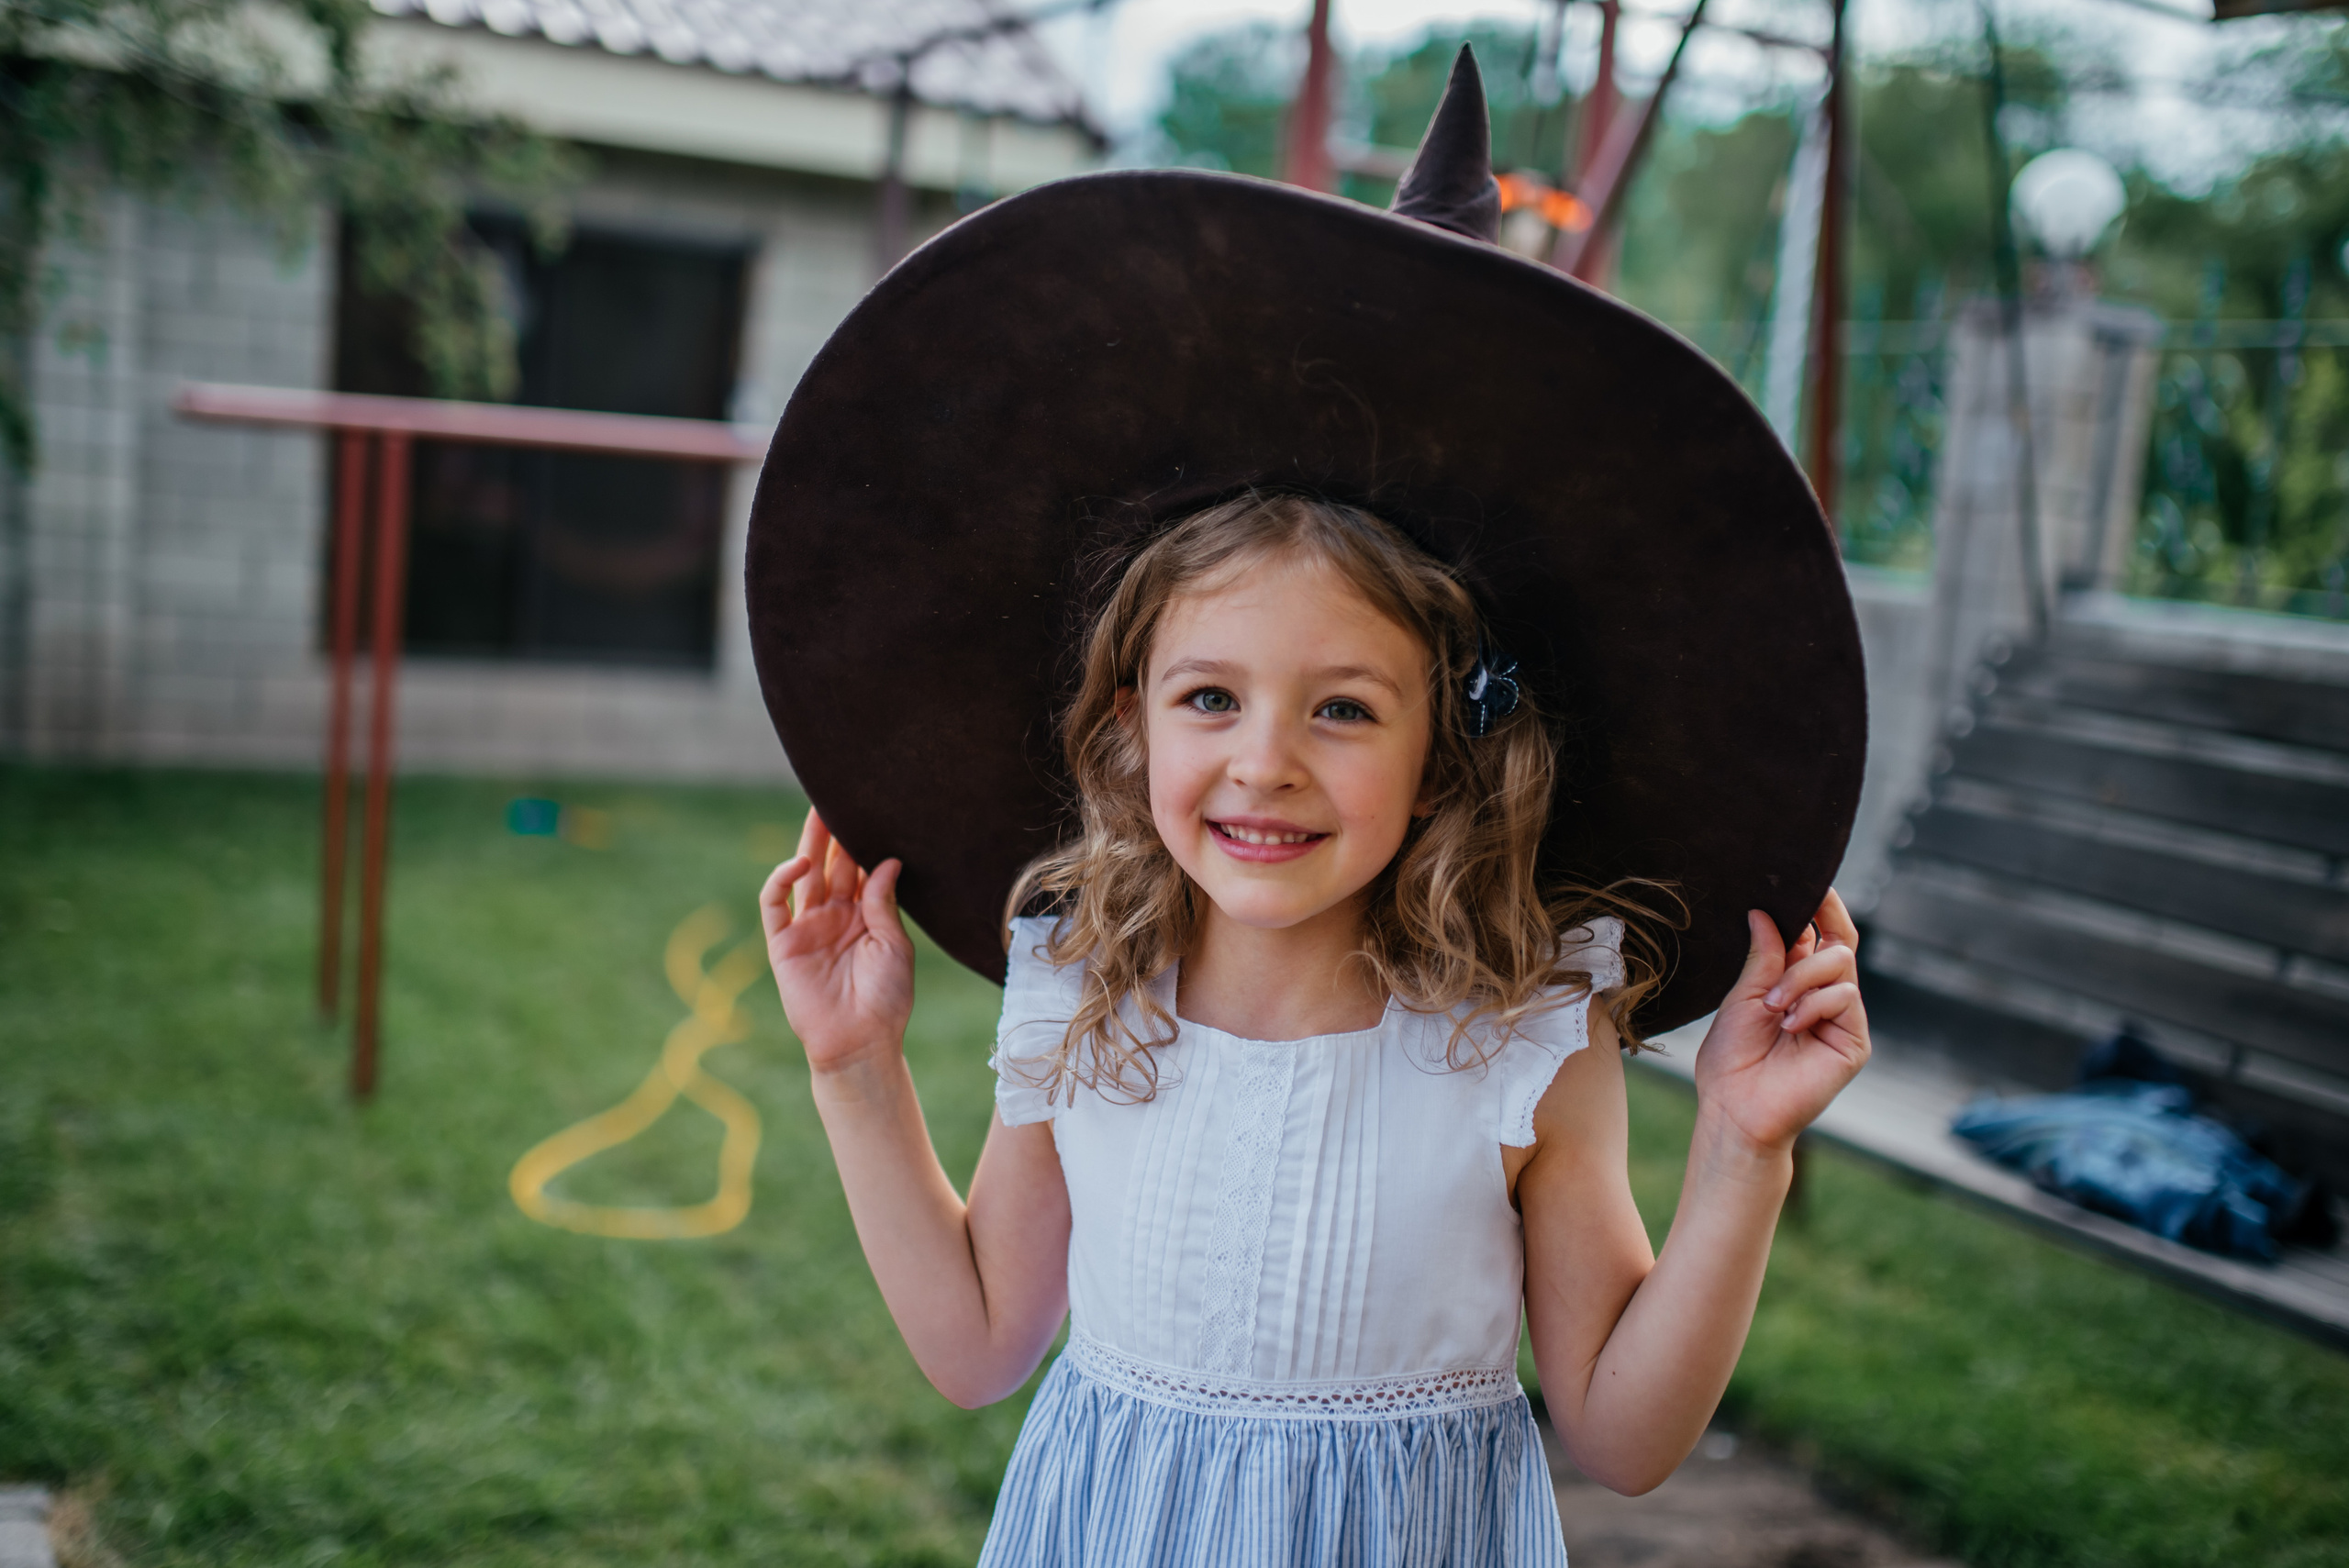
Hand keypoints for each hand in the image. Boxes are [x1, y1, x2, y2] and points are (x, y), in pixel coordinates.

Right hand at [759, 810, 915, 1076]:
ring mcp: (807, 928)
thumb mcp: (894, 946)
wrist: (860, 1042)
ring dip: (809, 844)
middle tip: (839, 795)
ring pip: (804, 875)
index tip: (871, 810)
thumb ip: (882, 903)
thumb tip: (886, 860)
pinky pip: (775, 904)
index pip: (859, 868)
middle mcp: (834, 916)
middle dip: (834, 833)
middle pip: (831, 864)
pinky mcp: (783, 944)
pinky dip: (781, 879)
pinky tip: (800, 863)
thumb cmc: (886, 999)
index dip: (861, 842)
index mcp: (863, 915)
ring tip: (820, 813)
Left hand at [1691, 889, 1870, 1157]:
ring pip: (1841, 964)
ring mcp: (1841, 1018)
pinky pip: (1845, 997)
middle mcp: (1823, 995)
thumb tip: (1764, 912)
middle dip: (1814, 927)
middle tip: (1781, 924)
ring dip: (1801, 979)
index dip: (1820, 905)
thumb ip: (1763, 956)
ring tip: (1772, 1007)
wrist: (1736, 1110)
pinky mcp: (1854, 1040)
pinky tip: (1789, 1024)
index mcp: (1795, 981)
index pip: (1819, 933)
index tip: (1809, 880)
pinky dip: (1813, 1003)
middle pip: (1840, 940)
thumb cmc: (1732, 1060)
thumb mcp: (1743, 997)